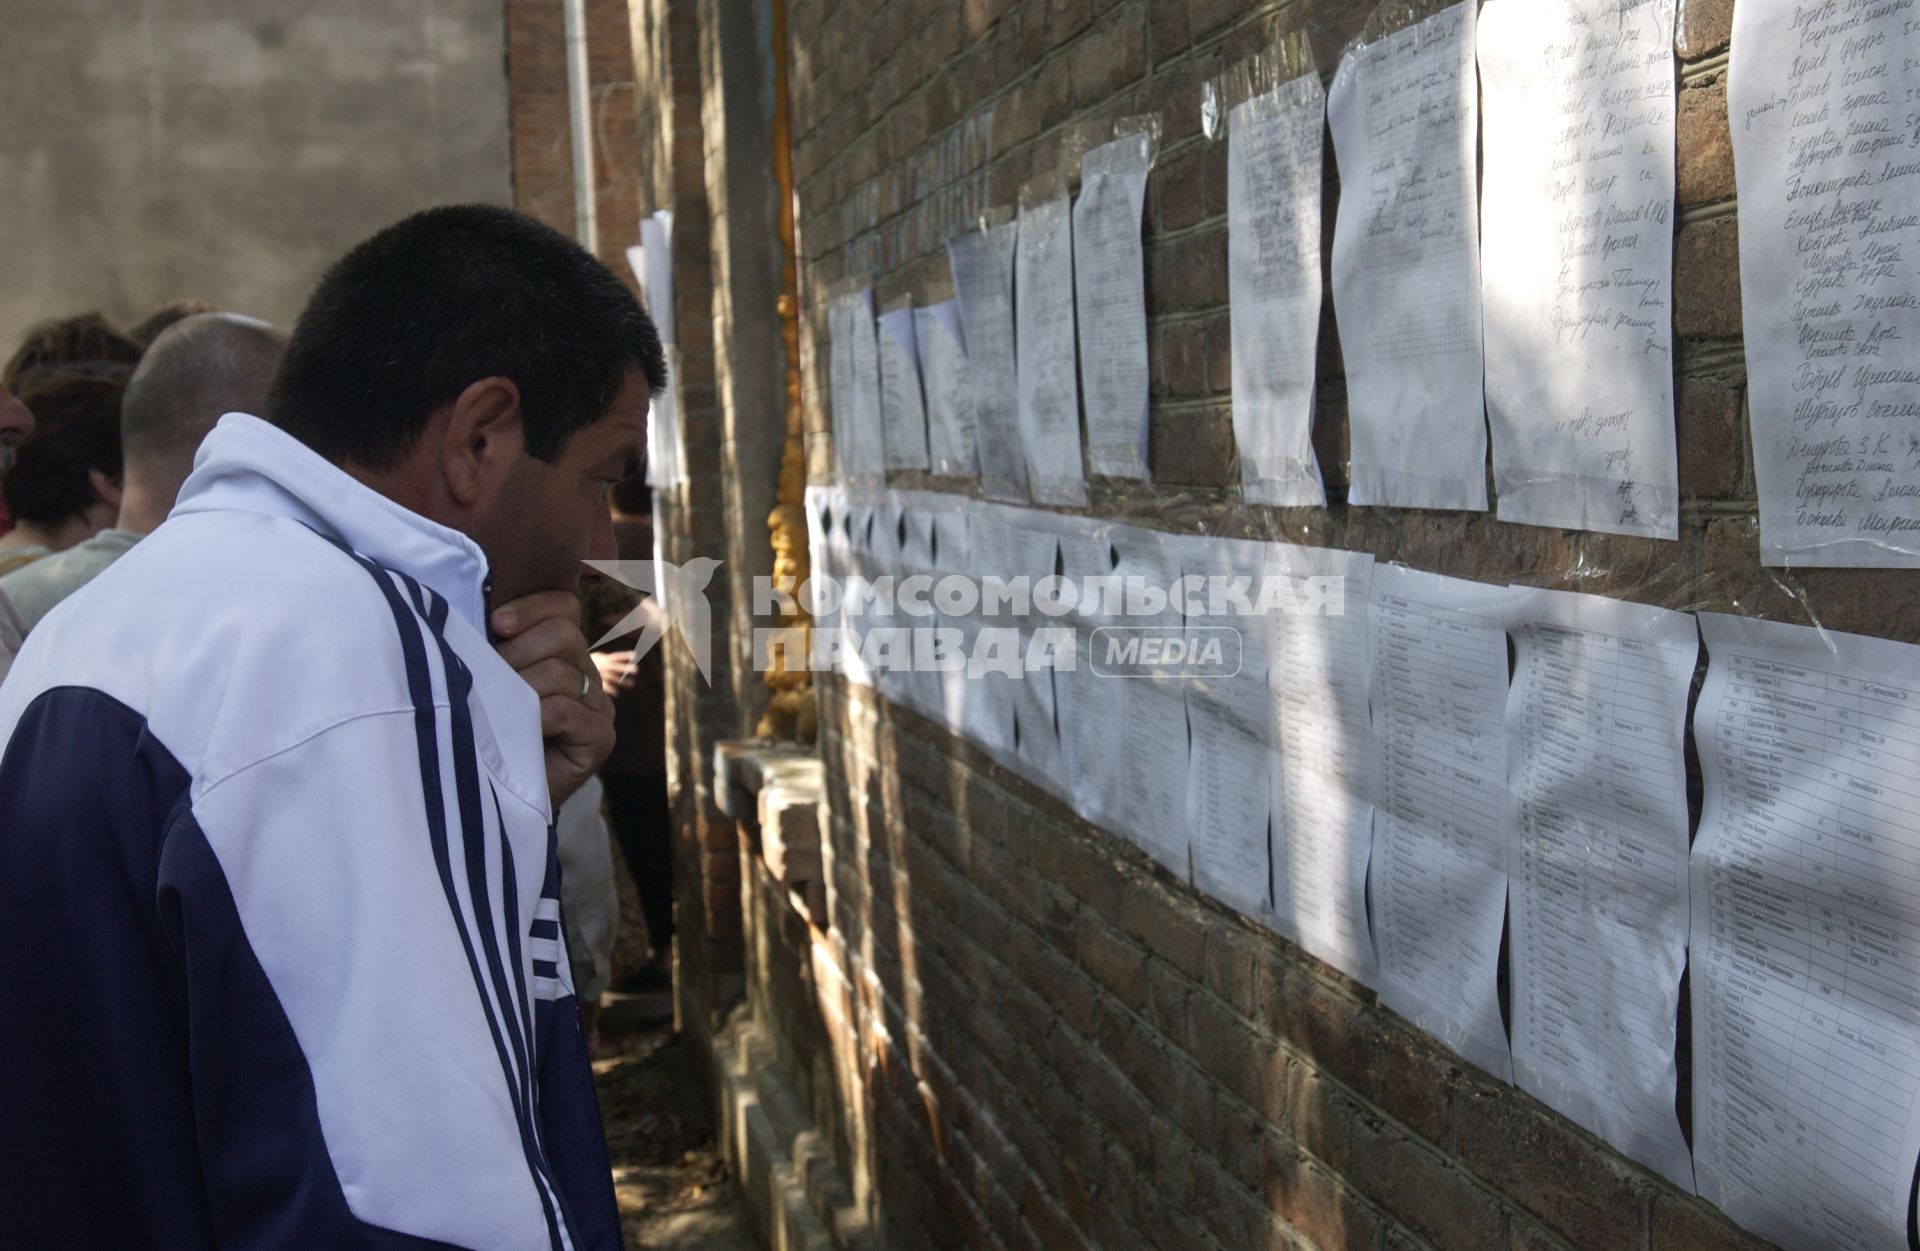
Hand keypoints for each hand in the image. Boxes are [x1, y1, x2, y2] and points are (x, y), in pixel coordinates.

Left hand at [492, 590, 614, 809]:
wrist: (496, 798)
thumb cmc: (486, 733)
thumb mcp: (489, 678)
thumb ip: (496, 645)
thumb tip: (479, 609)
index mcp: (565, 653)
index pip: (565, 606)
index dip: (531, 607)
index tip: (495, 624)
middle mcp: (589, 675)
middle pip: (563, 634)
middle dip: (518, 651)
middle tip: (492, 676)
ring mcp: (600, 708)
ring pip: (560, 673)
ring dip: (519, 689)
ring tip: (499, 710)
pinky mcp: (601, 739)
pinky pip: (564, 710)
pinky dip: (534, 718)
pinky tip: (521, 733)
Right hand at [591, 649, 640, 698]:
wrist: (576, 668)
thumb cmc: (592, 664)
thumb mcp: (600, 658)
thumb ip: (610, 659)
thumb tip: (630, 656)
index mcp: (605, 659)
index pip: (616, 656)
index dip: (625, 656)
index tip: (635, 655)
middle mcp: (603, 666)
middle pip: (615, 666)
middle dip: (625, 668)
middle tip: (637, 670)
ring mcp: (600, 674)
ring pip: (612, 677)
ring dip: (622, 681)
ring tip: (632, 684)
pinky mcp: (596, 682)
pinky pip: (603, 686)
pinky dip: (609, 689)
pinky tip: (616, 693)